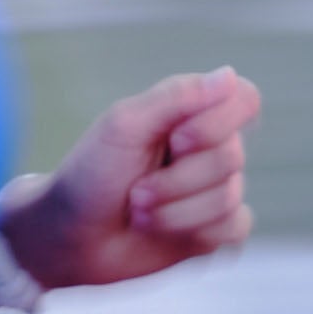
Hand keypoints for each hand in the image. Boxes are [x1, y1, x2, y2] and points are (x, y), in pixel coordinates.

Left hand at [0, 67, 260, 292]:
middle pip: (233, 157)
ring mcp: (214, 190)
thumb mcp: (123, 127)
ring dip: (174, 213)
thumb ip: (175, 98)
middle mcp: (209, 148)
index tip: (175, 141)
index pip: (244, 99)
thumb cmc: (90, 174)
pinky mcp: (214, 230)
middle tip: (135, 191)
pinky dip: (195, 233)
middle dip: (176, 181)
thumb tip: (227, 76)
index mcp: (190, 113)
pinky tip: (163, 233)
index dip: (216, 124)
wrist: (68, 237)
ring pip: (229, 199)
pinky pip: (236, 229)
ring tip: (138, 213)